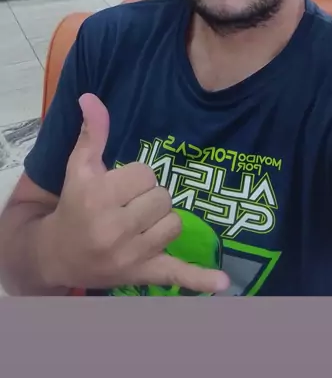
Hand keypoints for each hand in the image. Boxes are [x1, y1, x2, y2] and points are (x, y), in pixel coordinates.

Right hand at [43, 93, 229, 293]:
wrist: (57, 255)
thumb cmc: (73, 205)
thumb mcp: (79, 167)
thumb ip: (92, 132)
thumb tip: (91, 97)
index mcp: (99, 197)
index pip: (146, 174)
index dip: (136, 177)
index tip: (119, 187)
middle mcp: (114, 227)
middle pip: (162, 197)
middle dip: (148, 198)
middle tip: (127, 207)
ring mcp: (131, 254)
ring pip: (174, 224)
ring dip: (161, 222)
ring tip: (138, 225)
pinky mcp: (143, 274)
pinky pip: (177, 276)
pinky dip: (199, 280)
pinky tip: (223, 284)